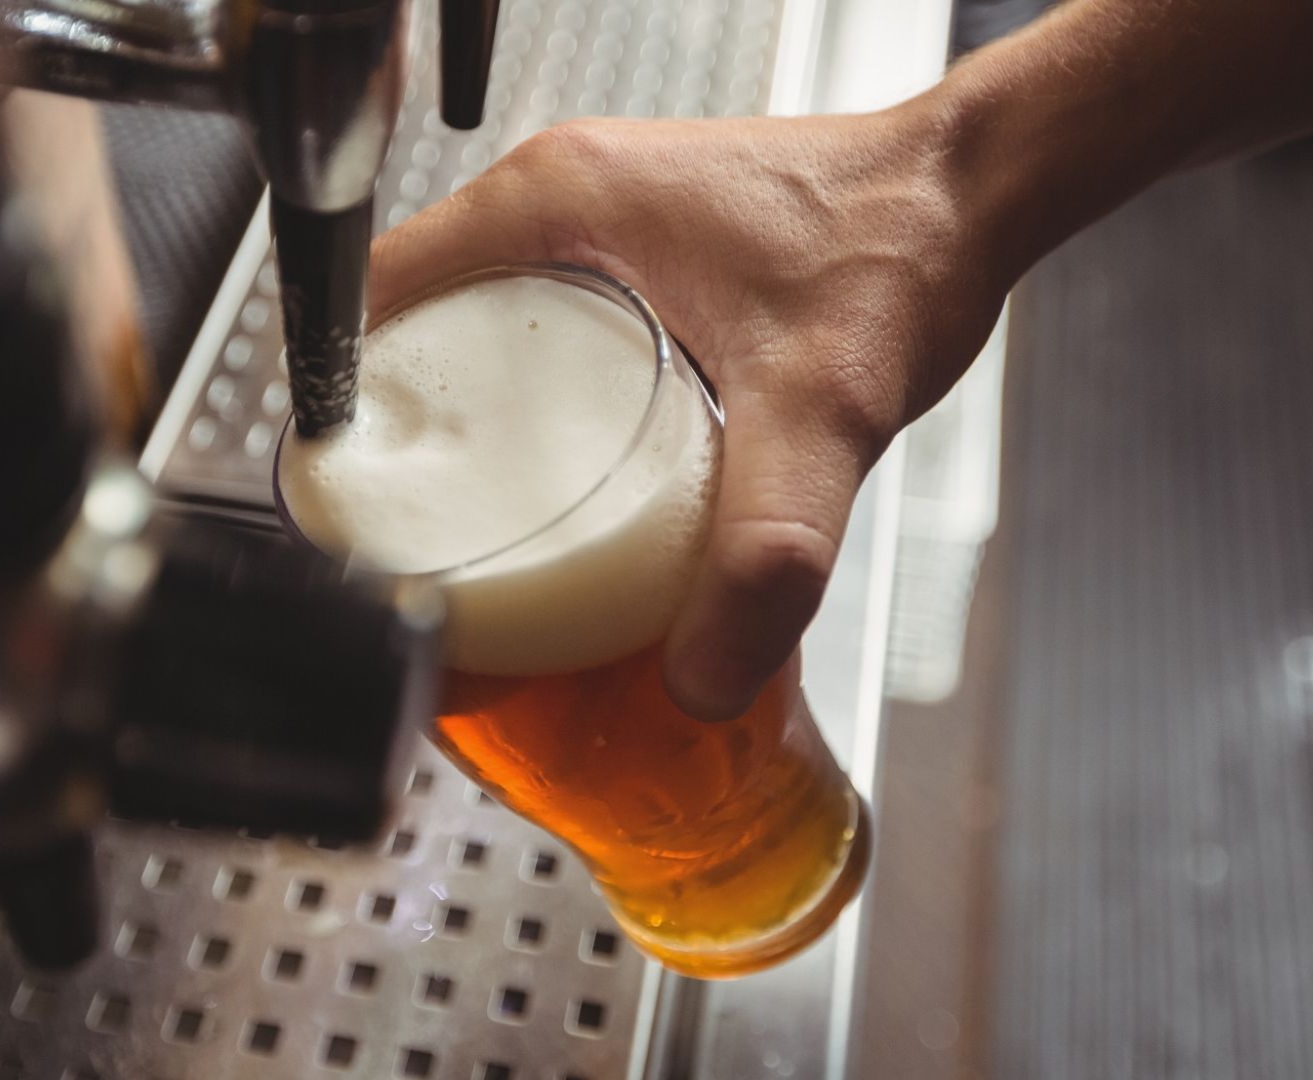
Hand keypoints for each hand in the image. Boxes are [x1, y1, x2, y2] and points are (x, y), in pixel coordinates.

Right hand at [371, 105, 1010, 719]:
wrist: (971, 197)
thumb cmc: (898, 244)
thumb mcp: (822, 409)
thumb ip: (764, 552)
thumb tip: (699, 675)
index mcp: (552, 201)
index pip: (373, 296)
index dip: (341, 404)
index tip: (353, 501)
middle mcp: (559, 199)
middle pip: (417, 328)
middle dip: (406, 439)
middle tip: (422, 544)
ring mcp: (597, 225)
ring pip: (480, 333)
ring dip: (470, 425)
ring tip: (482, 531)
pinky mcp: (638, 255)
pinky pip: (541, 333)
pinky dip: (533, 406)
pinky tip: (569, 482)